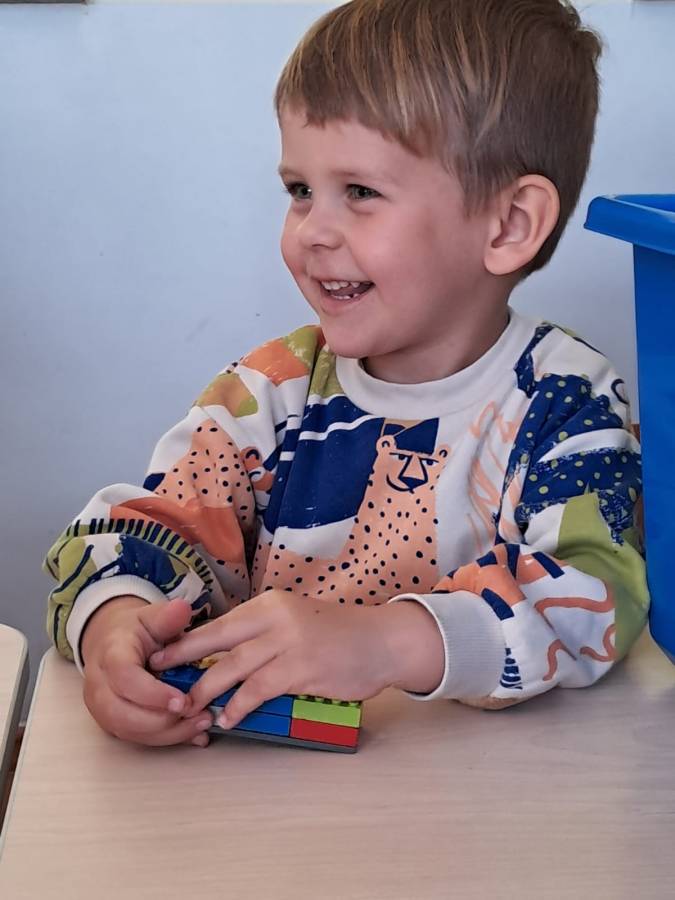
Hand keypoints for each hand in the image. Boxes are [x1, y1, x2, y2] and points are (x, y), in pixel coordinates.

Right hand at [80, 596, 213, 747]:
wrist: (111, 643)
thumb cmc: (135, 631)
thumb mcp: (151, 617)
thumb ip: (168, 616)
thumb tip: (183, 608)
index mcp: (110, 656)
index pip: (124, 679)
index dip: (153, 694)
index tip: (183, 700)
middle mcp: (99, 686)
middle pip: (124, 714)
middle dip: (163, 720)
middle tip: (200, 714)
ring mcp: (103, 709)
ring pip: (131, 732)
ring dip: (169, 733)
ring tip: (202, 723)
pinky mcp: (113, 723)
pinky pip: (137, 739)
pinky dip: (167, 739)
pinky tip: (194, 733)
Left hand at [149, 591, 444, 728]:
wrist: (382, 641)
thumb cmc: (339, 634)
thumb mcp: (296, 620)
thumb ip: (264, 633)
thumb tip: (226, 654)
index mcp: (270, 604)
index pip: (220, 621)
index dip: (188, 638)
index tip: (162, 651)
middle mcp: (275, 617)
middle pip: (217, 638)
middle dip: (183, 657)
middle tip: (157, 674)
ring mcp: (288, 642)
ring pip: (233, 666)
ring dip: (208, 689)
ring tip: (189, 707)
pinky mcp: (301, 668)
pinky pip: (259, 689)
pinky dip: (239, 705)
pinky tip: (229, 717)